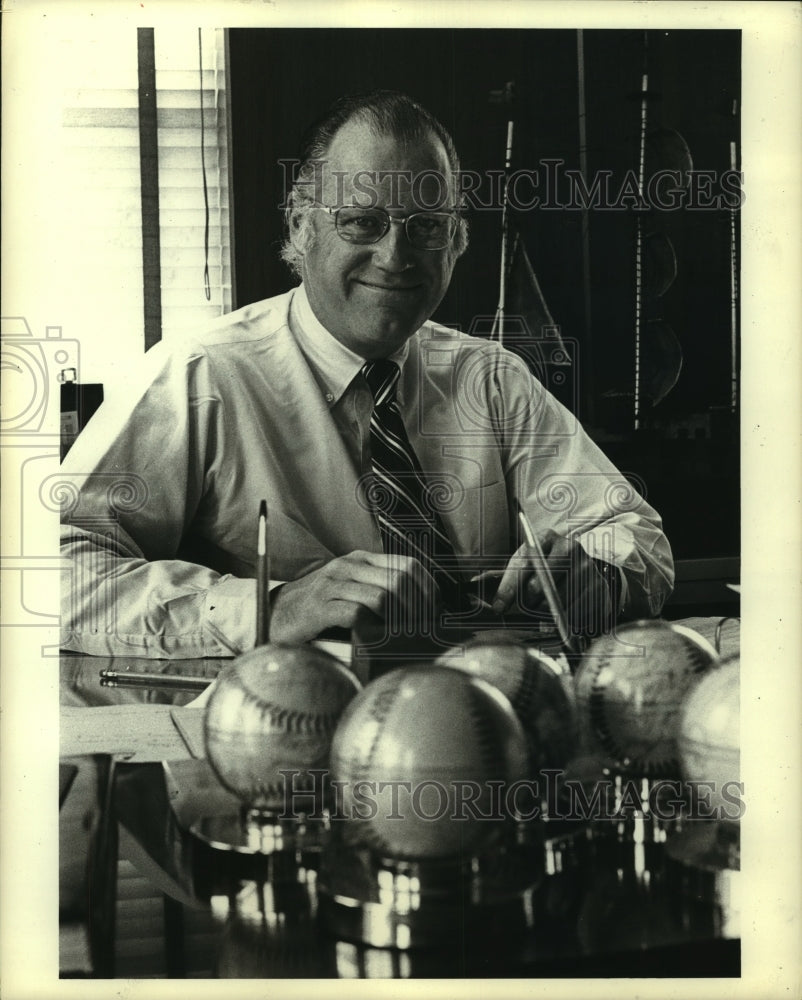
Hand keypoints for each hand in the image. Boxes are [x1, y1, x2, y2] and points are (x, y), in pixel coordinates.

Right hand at [268, 550, 438, 643]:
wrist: (277, 613)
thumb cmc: (322, 605)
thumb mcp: (353, 588)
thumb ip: (381, 588)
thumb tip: (424, 606)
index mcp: (361, 559)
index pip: (408, 564)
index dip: (428, 588)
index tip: (436, 611)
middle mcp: (348, 566)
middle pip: (400, 580)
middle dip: (418, 608)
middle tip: (423, 630)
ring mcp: (333, 584)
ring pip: (382, 597)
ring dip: (399, 622)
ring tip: (404, 638)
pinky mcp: (320, 607)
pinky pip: (357, 614)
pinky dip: (374, 629)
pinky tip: (377, 640)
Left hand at [487, 531, 618, 635]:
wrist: (582, 566)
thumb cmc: (546, 565)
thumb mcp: (526, 562)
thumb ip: (506, 575)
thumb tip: (482, 589)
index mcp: (547, 537)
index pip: (524, 563)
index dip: (509, 587)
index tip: (498, 607)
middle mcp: (570, 548)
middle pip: (542, 583)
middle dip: (527, 602)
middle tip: (524, 610)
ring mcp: (587, 567)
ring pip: (559, 601)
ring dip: (545, 614)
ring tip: (540, 615)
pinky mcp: (599, 586)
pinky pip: (577, 612)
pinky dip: (565, 620)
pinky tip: (559, 618)